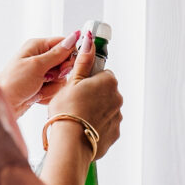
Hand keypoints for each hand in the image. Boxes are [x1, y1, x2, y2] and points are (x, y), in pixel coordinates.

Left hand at [0, 31, 80, 118]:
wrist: (3, 104)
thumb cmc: (12, 82)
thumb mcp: (37, 65)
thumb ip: (57, 53)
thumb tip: (73, 37)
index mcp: (37, 46)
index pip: (64, 44)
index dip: (69, 56)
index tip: (63, 67)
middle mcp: (39, 57)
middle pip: (64, 63)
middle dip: (58, 75)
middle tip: (47, 78)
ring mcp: (40, 72)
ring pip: (61, 78)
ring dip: (51, 87)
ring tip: (37, 88)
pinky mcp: (41, 85)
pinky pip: (55, 89)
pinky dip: (47, 94)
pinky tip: (36, 95)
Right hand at [47, 31, 122, 159]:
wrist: (70, 143)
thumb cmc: (67, 111)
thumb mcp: (71, 82)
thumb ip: (83, 61)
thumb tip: (89, 41)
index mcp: (108, 82)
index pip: (101, 73)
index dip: (87, 78)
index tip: (77, 85)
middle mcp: (117, 98)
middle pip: (104, 91)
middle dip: (91, 94)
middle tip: (73, 101)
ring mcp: (117, 117)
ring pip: (105, 108)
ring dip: (94, 110)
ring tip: (76, 117)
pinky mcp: (114, 134)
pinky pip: (105, 125)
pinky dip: (96, 125)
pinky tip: (82, 128)